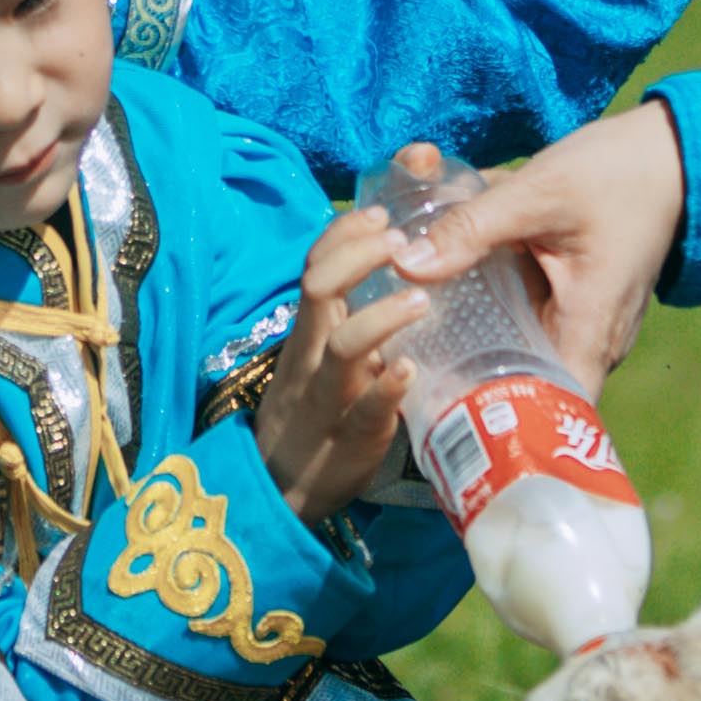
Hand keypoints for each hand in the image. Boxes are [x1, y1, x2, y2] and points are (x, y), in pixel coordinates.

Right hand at [250, 206, 427, 529]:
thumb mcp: (323, 357)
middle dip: (359, 255)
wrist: (278, 489)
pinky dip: (388, 387)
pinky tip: (411, 369)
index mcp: (309, 330)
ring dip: (382, 316)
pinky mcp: (351, 439)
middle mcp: (313, 354)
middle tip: (403, 238)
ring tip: (422, 298)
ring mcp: (328, 396)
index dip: (345, 232)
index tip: (382, 212)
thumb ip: (350, 319)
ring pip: (343, 346)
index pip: (316, 264)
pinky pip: (366, 410)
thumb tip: (403, 273)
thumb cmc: (315, 412)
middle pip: (319, 288)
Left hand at [389, 103, 683, 389]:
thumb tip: (404, 264)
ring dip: (473, 334)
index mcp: (588, 330)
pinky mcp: (575, 300)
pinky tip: (447, 286)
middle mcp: (591, 340)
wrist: (667, 152)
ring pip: (518, 346)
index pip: (545, 412)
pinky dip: (492, 300)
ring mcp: (584, 322)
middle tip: (405, 369)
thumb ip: (470, 228)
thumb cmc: (616, 174)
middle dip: (465, 376)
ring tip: (413, 334)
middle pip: (521, 384)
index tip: (436, 410)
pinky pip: (526, 315)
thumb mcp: (537, 194)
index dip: (493, 420)